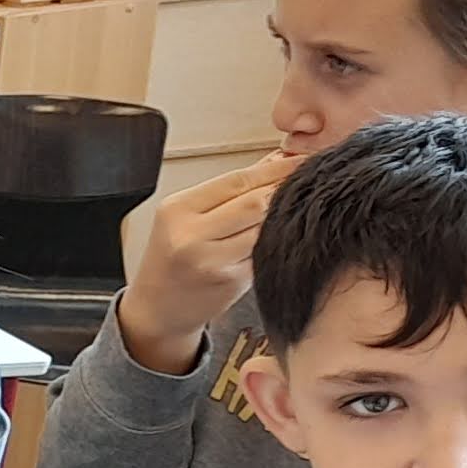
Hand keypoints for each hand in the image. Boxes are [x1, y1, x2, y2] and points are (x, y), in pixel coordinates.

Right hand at [117, 151, 299, 374]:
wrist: (157, 308)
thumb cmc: (171, 259)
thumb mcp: (186, 217)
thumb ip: (229, 190)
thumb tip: (274, 160)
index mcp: (177, 210)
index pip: (236, 180)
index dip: (274, 169)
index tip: (299, 159)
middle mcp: (191, 235)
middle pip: (255, 203)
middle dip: (285, 189)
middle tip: (309, 179)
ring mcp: (212, 261)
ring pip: (265, 228)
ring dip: (285, 216)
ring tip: (299, 206)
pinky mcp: (231, 281)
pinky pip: (264, 252)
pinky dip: (277, 241)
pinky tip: (285, 235)